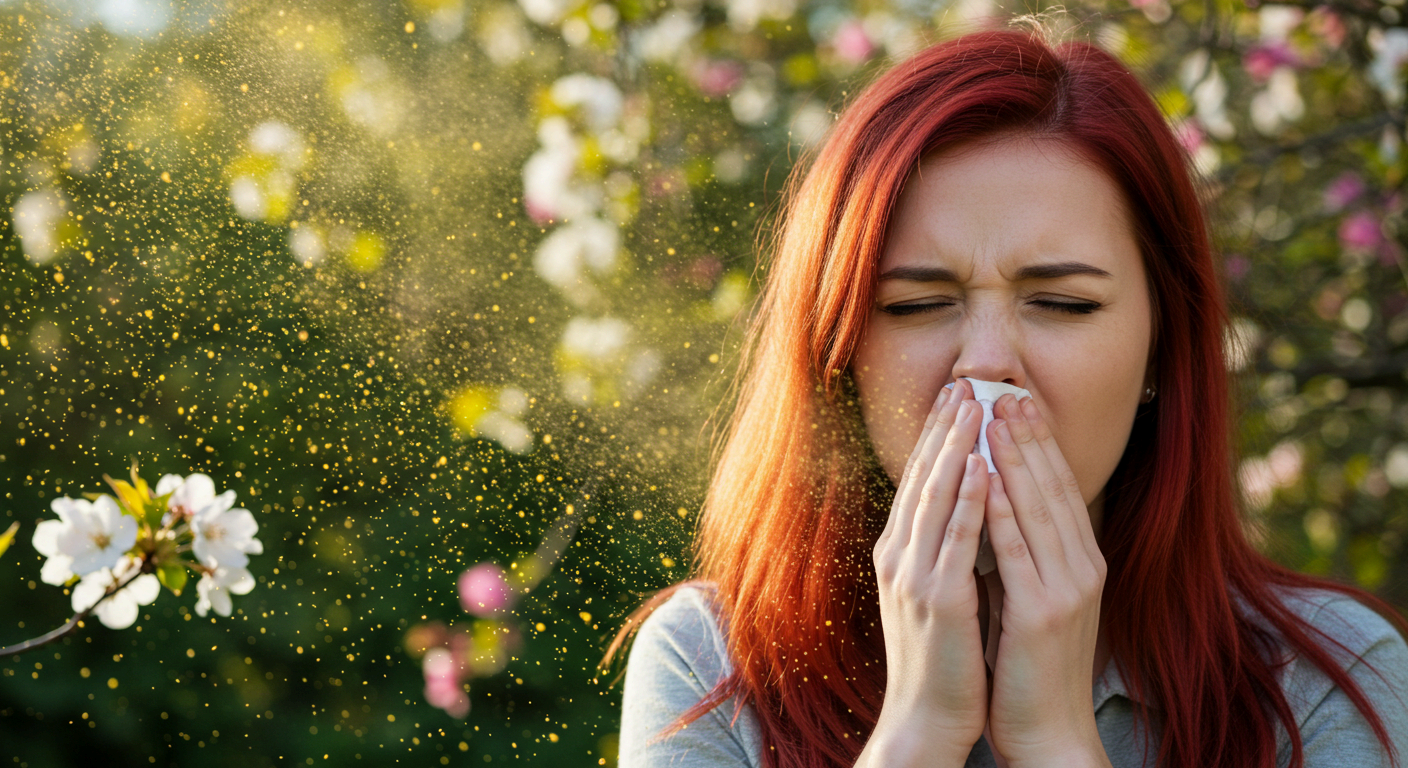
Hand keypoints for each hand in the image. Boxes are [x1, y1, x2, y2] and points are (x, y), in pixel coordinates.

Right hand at [869, 380, 989, 759]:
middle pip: (921, 477)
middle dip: (944, 427)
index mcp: (897, 553)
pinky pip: (954, 537)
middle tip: (964, 383)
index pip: (918, 481)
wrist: (926, 719)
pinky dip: (967, 497)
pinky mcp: (937, 598)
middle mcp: (897, 556)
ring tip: (974, 407)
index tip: (954, 397)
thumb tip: (966, 509)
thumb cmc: (941, 661)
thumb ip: (942, 551)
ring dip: (955, 447)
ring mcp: (913, 576)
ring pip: (935, 496)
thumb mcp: (934, 595)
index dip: (936, 436)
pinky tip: (981, 465)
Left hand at [982, 394, 1110, 766]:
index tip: (1017, 401)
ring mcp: (1067, 591)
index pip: (1059, 489)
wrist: (1046, 731)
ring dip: (1016, 460)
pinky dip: (1003, 514)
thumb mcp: (1031, 597)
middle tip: (1008, 391)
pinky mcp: (1043, 615)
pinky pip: (1019, 553)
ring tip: (996, 418)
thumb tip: (995, 503)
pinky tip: (987, 482)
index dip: (1039, 442)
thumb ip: (1022, 554)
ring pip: (1038, 510)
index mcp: (1080, 563)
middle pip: (1054, 488)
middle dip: (1029, 436)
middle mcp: (1082, 569)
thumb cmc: (1028, 665)